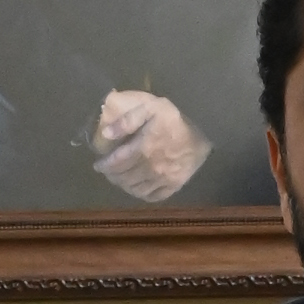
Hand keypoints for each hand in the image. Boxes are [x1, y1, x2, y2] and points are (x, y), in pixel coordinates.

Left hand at [90, 89, 212, 203]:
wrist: (205, 132)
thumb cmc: (174, 119)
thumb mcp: (151, 108)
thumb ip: (128, 120)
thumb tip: (106, 134)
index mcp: (143, 148)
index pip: (116, 162)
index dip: (104, 165)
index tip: (98, 164)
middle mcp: (150, 167)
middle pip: (123, 177)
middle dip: (112, 175)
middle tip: (108, 171)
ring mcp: (162, 179)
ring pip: (134, 188)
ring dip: (122, 185)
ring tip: (119, 178)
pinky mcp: (172, 186)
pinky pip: (150, 196)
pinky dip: (138, 193)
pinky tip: (135, 187)